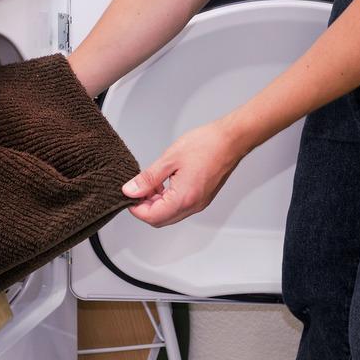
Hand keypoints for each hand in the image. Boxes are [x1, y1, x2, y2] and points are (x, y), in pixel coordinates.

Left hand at [122, 120, 242, 226]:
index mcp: (183, 199)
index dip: (136, 208)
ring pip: (170, 215)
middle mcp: (193, 206)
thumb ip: (147, 178)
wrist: (231, 140)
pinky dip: (168, 200)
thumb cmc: (206, 145)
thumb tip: (131, 190)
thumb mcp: (169, 159)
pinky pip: (180, 207)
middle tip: (138, 189)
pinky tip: (165, 183)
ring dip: (156, 204)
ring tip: (151, 183)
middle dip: (145, 208)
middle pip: (160, 220)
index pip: (152, 216)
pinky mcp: (203, 198)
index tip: (129, 195)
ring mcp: (199, 203)